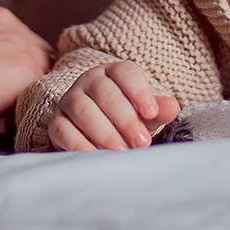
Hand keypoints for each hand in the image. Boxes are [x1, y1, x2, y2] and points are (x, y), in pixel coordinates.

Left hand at [0, 2, 52, 132]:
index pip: (50, 78)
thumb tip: (15, 93)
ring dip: (8, 48)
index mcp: (28, 67)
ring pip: (18, 34)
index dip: (35, 91)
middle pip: (40, 53)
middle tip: (3, 88)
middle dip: (27, 69)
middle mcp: (19, 36)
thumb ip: (13, 96)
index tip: (21, 103)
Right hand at [49, 61, 181, 151]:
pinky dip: (80, 144)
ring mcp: (70, 100)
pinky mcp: (57, 122)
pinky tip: (97, 156)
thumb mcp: (145, 113)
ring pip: (84, 111)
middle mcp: (89, 81)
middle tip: (141, 142)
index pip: (126, 73)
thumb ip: (158, 110)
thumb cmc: (126, 118)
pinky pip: (64, 130)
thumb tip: (172, 107)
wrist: (97, 133)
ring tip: (122, 151)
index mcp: (113, 72)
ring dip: (105, 133)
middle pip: (106, 94)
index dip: (139, 92)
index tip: (152, 113)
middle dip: (126, 119)